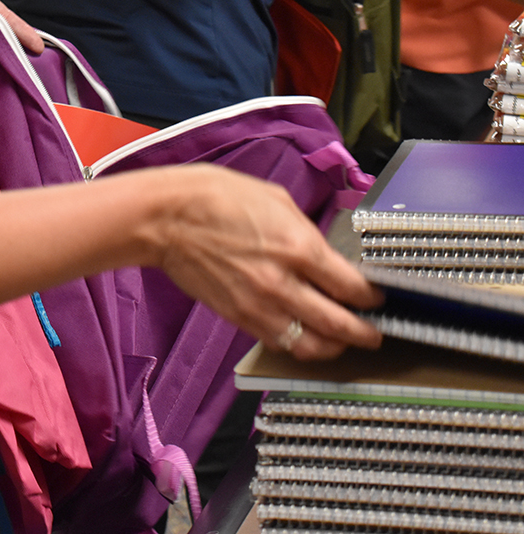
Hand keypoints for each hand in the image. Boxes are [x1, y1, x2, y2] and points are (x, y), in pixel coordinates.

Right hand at [158, 166, 382, 359]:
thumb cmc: (217, 197)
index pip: (352, 288)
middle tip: (374, 333)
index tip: (376, 298)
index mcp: (300, 247)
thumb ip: (306, 231)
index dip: (371, 298)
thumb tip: (323, 254)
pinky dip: (298, 345)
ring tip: (342, 342)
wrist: (169, 217)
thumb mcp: (276, 199)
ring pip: (311, 346)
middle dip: (364, 333)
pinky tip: (304, 337)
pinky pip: (279, 342)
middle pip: (340, 325)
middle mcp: (285, 283)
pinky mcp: (238, 317)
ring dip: (334, 348)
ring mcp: (260, 305)